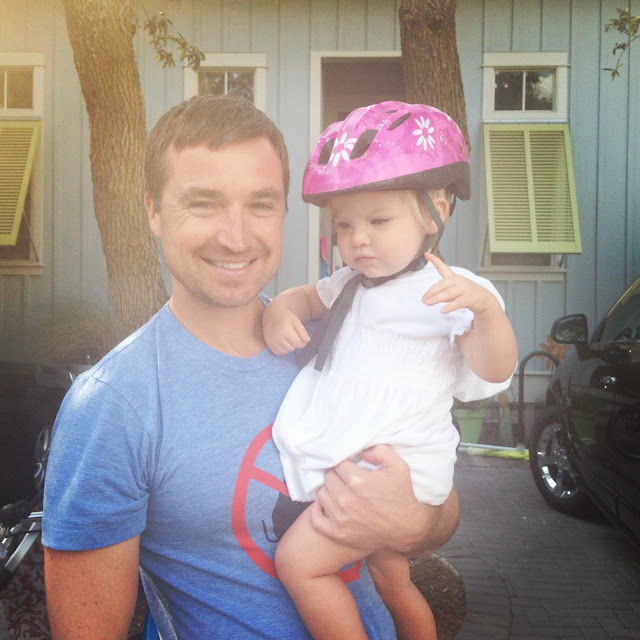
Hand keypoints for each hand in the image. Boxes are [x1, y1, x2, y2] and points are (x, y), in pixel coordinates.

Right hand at [263, 305, 309, 354]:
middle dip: (295, 344)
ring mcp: (271, 341)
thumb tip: (307, 341)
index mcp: (285, 330)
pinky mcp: (268, 344)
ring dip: (289, 347)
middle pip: (292, 348)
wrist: (271, 314)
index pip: (297, 343)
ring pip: (286, 351)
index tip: (303, 339)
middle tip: (293, 336)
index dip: (302, 342)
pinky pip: (278, 352)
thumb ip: (302, 331)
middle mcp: (277, 337)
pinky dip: (282, 349)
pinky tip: (283, 342)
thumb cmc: (285, 317)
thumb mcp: (296, 321)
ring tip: (288, 338)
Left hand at [308, 445, 440, 554]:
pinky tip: (326, 505)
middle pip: (329, 477)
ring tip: (341, 491)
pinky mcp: (338, 533)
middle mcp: (346, 499)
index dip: (345, 463)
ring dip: (330, 491)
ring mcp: (341, 518)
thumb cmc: (402, 495)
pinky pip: (316, 519)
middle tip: (347, 478)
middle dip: (337, 475)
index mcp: (359, 481)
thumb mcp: (398, 466)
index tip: (351, 466)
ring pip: (322, 494)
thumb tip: (361, 450)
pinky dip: (317, 511)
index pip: (339, 463)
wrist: (406, 528)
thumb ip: (379, 450)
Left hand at [422, 252, 496, 316]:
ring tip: (427, 303)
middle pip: (442, 285)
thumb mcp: (452, 290)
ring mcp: (464, 289)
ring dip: (436, 298)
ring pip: (448, 293)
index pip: (443, 267)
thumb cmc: (465, 293)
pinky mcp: (469, 298)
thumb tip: (428, 298)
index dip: (435, 260)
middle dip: (431, 292)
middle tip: (423, 299)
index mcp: (453, 277)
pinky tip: (442, 310)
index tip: (426, 254)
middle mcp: (458, 281)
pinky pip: (458, 303)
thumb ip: (441, 292)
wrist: (483, 298)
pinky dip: (450, 306)